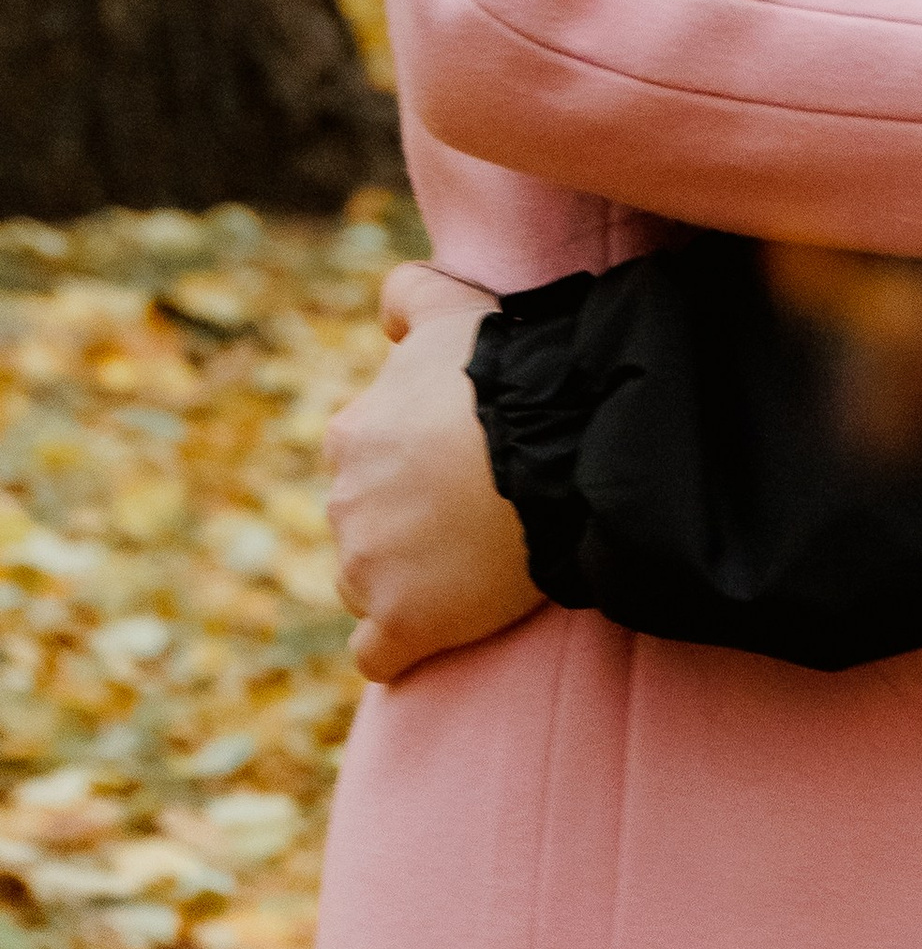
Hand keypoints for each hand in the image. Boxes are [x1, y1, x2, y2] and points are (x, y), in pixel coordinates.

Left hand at [326, 261, 541, 682]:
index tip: (461, 466)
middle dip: (407, 526)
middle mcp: (343, 504)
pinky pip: (380, 654)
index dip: (413, 468)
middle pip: (364, 528)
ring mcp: (367, 571)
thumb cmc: (506, 373)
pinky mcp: (401, 626)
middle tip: (476, 512)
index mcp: (351, 436)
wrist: (551, 445)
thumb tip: (387, 313)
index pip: (363, 465)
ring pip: (371, 586)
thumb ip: (407, 294)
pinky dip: (402, 646)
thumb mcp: (453, 307)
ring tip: (472, 564)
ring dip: (410, 580)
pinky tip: (437, 629)